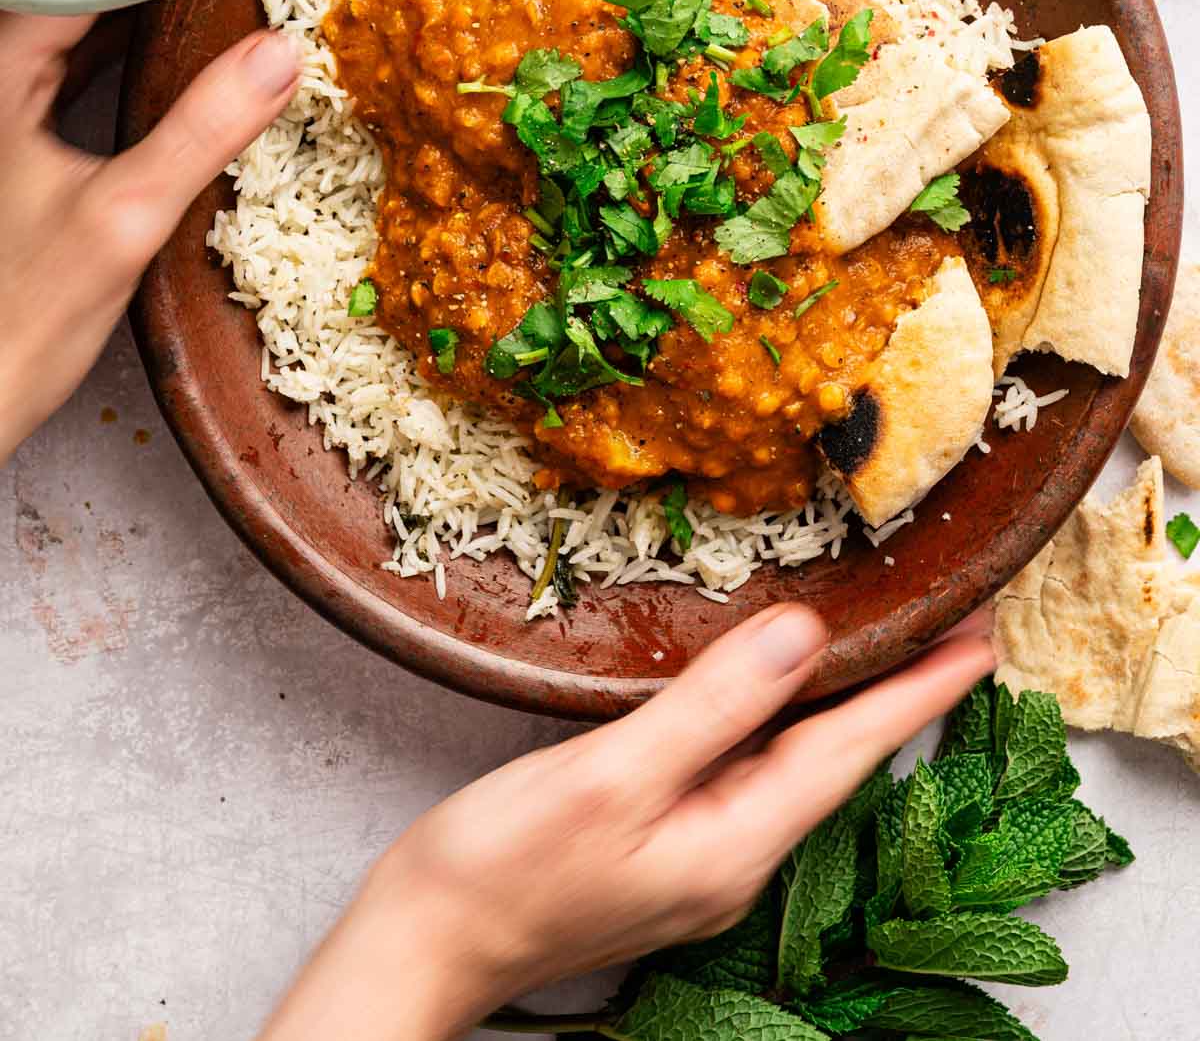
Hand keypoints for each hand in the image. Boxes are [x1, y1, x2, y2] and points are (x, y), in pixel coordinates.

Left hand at [0, 0, 298, 461]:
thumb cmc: (17, 317)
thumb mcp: (124, 219)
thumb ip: (201, 131)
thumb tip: (282, 53)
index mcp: (3, 65)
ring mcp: (8, 100)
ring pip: (88, 13)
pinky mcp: (24, 135)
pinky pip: (87, 58)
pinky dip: (140, 40)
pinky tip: (189, 47)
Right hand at [259, 605, 992, 1040]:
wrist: (424, 944)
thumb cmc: (504, 868)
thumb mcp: (612, 778)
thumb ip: (712, 707)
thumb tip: (805, 635)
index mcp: (735, 843)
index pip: (852, 752)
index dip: (921, 691)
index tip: (984, 634)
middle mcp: (733, 853)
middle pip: (836, 758)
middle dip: (896, 689)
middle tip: (948, 620)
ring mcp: (697, 852)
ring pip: (790, 760)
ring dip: (840, 700)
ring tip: (884, 642)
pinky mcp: (658, 838)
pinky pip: (743, 764)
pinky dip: (774, 713)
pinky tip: (769, 688)